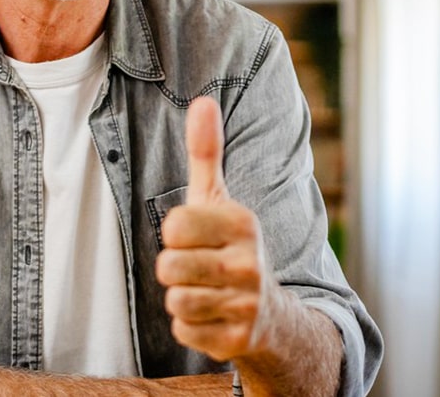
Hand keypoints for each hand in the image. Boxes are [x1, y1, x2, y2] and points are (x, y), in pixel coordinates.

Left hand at [155, 96, 278, 361]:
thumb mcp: (217, 199)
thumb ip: (206, 152)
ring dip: (182, 298)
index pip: (174, 226)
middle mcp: (250, 263)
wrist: (270, 313)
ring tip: (205, 291)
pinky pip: (184, 331)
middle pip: (168, 266)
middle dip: (174, 269)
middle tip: (198, 267)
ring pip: (175, 300)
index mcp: (243, 223)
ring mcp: (247, 303)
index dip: (175, 234)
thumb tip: (201, 100)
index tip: (196, 237)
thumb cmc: (230, 246)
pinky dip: (189, 327)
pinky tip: (212, 316)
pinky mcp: (239, 339)